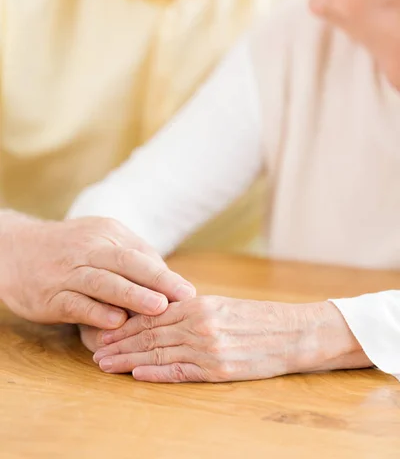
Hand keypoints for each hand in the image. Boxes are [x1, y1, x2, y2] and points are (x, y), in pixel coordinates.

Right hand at [0, 212, 195, 328]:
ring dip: (132, 295)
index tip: (190, 293)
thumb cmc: (69, 249)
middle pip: (127, 263)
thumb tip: (168, 281)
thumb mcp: (100, 241)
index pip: (142, 254)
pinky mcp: (50, 295)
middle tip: (184, 297)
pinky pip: (76, 303)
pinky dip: (97, 312)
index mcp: (107, 233)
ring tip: (158, 308)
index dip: (166, 275)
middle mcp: (88, 248)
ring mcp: (68, 272)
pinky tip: (116, 322)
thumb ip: (131, 257)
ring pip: (103, 282)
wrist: (15, 250)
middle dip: (158, 281)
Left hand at [93, 297, 369, 382]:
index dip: (125, 326)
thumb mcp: (221, 305)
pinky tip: (137, 375)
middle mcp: (199, 323)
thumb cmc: (256, 318)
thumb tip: (158, 316)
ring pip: (159, 352)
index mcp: (198, 304)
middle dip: (119, 344)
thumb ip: (190, 310)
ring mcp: (208, 347)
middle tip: (95, 351)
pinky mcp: (219, 369)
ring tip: (106, 365)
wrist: (294, 332)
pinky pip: (181, 371)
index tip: (104, 332)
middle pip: (150, 334)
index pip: (152, 316)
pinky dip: (156, 373)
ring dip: (129, 359)